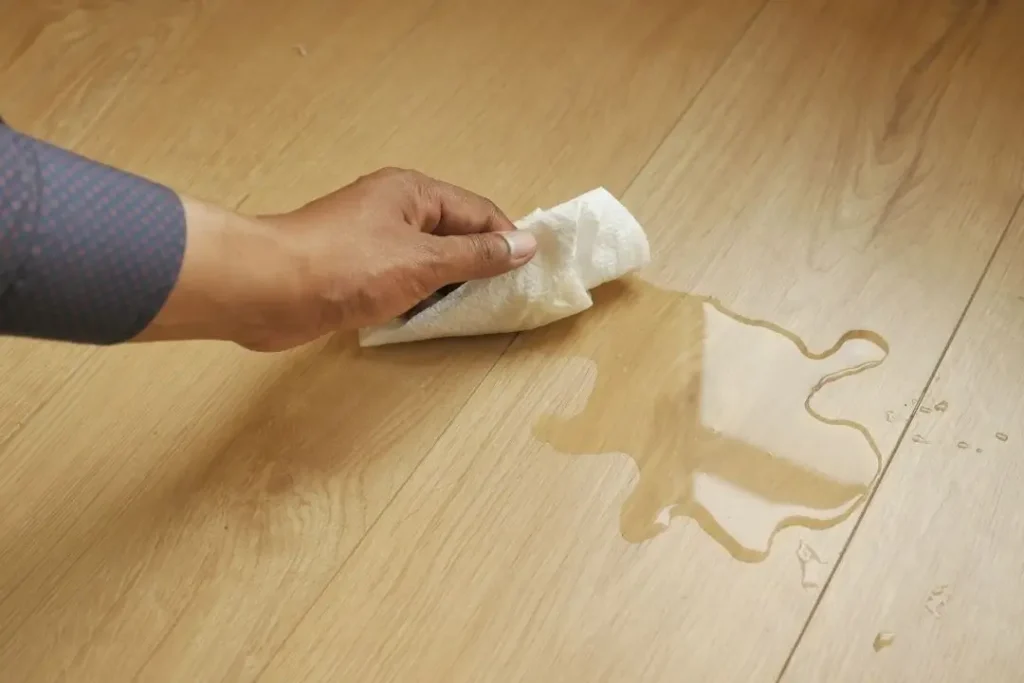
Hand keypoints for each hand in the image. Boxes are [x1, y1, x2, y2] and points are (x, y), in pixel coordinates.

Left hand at [137, 168, 537, 350]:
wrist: (265, 290)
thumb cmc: (347, 267)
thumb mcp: (423, 261)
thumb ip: (476, 255)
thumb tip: (526, 244)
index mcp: (412, 191)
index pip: (478, 211)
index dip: (506, 240)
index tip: (529, 275)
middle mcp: (392, 207)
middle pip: (452, 233)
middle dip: (478, 265)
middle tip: (505, 301)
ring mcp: (369, 238)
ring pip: (425, 259)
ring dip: (447, 284)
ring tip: (473, 314)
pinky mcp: (350, 269)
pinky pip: (399, 279)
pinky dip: (416, 296)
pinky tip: (426, 319)